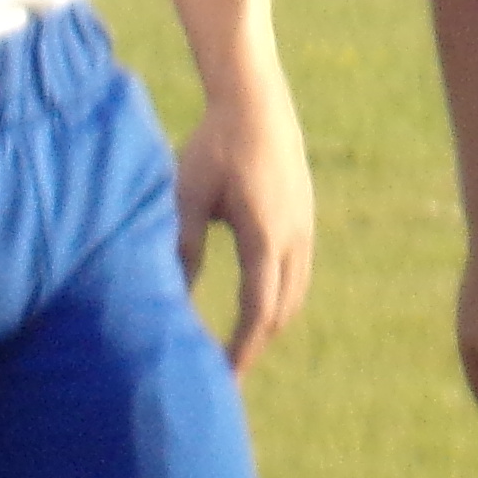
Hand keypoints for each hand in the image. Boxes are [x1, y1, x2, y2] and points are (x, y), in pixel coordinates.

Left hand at [179, 64, 316, 376]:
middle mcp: (294, 237)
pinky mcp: (305, 215)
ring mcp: (305, 226)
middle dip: (256, 343)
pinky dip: (279, 295)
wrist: (256, 101)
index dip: (242, 349)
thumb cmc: (214, 145)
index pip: (258, 310)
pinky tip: (255, 299)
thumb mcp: (187, 196)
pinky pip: (298, 270)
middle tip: (227, 370)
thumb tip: (172, 297)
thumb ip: (182, 246)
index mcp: (266, 237)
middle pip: (282, 310)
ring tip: (240, 341)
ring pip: (295, 292)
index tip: (225, 376)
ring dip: (270, 321)